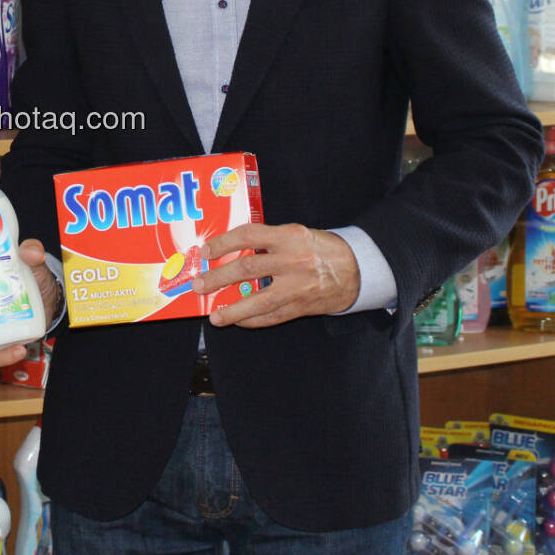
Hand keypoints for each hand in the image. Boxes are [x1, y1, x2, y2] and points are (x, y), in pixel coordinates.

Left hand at [194, 223, 359, 327]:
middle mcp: (292, 260)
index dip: (223, 243)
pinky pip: (272, 317)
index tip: (206, 252)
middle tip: (198, 285)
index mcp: (289, 236)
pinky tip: (238, 321)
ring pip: (258, 301)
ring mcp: (297, 286)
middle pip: (246, 269)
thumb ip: (268, 240)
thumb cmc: (320, 249)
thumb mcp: (296, 234)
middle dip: (217, 278)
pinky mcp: (302, 306)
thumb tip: (231, 251)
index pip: (248, 235)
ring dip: (232, 310)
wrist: (357, 270)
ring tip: (214, 316)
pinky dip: (252, 320)